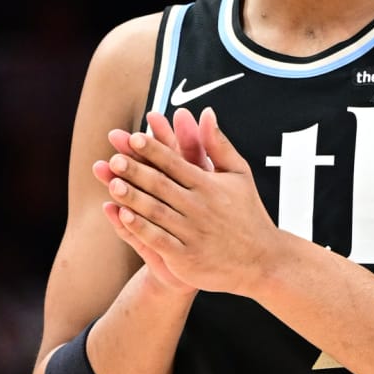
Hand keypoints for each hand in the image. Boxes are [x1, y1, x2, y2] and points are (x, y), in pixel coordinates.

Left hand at [94, 105, 285, 297]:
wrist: (261, 261)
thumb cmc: (248, 214)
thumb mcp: (239, 175)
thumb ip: (218, 145)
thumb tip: (205, 112)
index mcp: (210, 185)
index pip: (176, 162)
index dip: (153, 150)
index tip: (133, 137)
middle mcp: (200, 207)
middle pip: (161, 184)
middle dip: (136, 170)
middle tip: (114, 157)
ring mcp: (193, 233)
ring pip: (156, 211)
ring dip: (133, 197)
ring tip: (112, 183)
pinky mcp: (187, 257)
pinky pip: (158, 239)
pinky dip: (140, 227)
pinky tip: (123, 215)